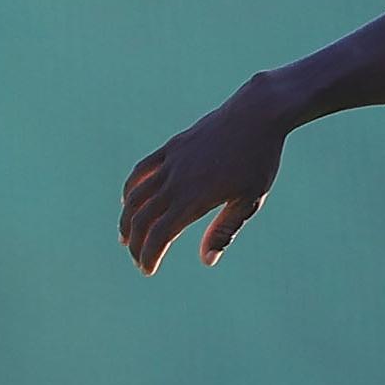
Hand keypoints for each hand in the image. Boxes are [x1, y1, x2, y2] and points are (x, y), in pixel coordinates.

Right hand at [119, 77, 291, 273]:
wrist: (255, 115)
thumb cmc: (258, 160)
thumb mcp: (249, 200)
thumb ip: (225, 230)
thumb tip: (206, 260)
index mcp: (195, 197)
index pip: (160, 233)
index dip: (149, 254)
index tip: (148, 269)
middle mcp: (176, 180)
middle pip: (142, 217)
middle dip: (135, 242)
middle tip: (138, 259)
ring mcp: (171, 161)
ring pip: (136, 194)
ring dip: (127, 218)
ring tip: (125, 236)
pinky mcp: (171, 147)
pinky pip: (141, 170)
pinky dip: (131, 188)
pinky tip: (130, 200)